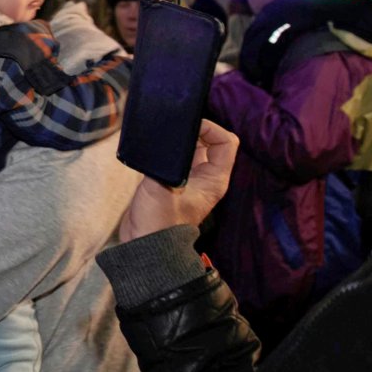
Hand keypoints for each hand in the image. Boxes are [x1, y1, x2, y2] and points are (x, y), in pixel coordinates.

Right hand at [117, 119, 239, 241]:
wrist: (145, 245)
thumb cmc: (160, 220)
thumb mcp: (163, 186)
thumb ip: (166, 161)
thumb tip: (163, 136)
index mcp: (214, 179)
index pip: (226, 142)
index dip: (211, 129)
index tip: (188, 126)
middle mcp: (205, 177)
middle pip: (208, 142)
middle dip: (192, 130)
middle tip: (171, 126)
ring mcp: (188, 179)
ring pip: (189, 149)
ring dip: (177, 140)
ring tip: (160, 134)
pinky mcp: (170, 181)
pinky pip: (173, 158)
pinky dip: (165, 149)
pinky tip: (150, 146)